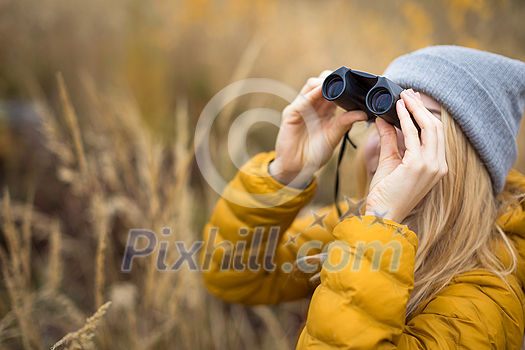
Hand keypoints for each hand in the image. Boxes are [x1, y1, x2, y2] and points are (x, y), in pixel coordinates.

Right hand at [269, 71, 366, 187]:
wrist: (297, 169)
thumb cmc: (314, 154)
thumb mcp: (333, 138)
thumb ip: (345, 124)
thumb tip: (363, 114)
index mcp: (325, 110)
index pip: (333, 89)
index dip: (343, 84)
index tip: (356, 84)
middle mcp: (313, 105)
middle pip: (321, 82)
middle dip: (333, 78)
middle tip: (347, 80)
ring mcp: (301, 108)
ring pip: (311, 86)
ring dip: (323, 82)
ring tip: (336, 83)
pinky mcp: (291, 114)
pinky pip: (302, 100)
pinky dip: (312, 94)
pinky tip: (322, 91)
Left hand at [365, 89, 447, 222]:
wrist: (383, 214)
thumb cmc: (386, 192)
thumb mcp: (389, 161)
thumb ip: (389, 139)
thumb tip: (382, 119)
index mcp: (436, 166)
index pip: (436, 134)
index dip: (425, 114)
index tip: (413, 100)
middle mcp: (439, 165)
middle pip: (436, 127)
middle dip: (421, 107)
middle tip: (407, 93)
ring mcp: (432, 166)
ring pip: (429, 128)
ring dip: (415, 109)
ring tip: (403, 96)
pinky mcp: (419, 166)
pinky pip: (413, 135)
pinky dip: (405, 120)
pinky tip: (398, 109)